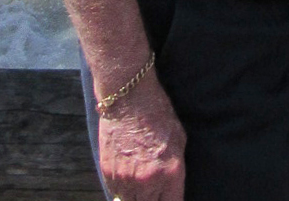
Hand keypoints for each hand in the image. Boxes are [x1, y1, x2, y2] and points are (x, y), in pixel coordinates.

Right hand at [98, 75, 185, 200]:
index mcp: (171, 172)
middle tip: (155, 190)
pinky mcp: (108, 174)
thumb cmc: (158, 113)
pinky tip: (128, 177)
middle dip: (154, 200)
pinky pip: (115, 193)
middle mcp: (148, 181)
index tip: (169, 197)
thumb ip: (176, 169)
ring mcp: (126, 180)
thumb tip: (172, 189)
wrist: (128, 97)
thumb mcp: (179, 139)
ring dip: (137, 198)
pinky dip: (122, 190)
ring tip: (141, 185)